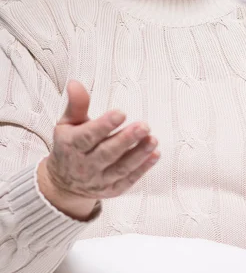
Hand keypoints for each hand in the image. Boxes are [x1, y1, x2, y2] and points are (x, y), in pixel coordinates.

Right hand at [38, 81, 159, 219]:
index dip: (104, 125)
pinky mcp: (112, 190)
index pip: (87, 137)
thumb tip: (75, 83)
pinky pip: (128, 180)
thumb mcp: (67, 123)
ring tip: (152, 139)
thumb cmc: (69, 144)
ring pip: (120, 168)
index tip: (121, 113)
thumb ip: (76, 105)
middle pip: (107, 154)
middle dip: (126, 140)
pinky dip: (142, 169)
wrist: (64, 182)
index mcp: (71, 146)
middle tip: (144, 126)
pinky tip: (155, 154)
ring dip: (138, 154)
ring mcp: (98, 180)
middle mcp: (84, 166)